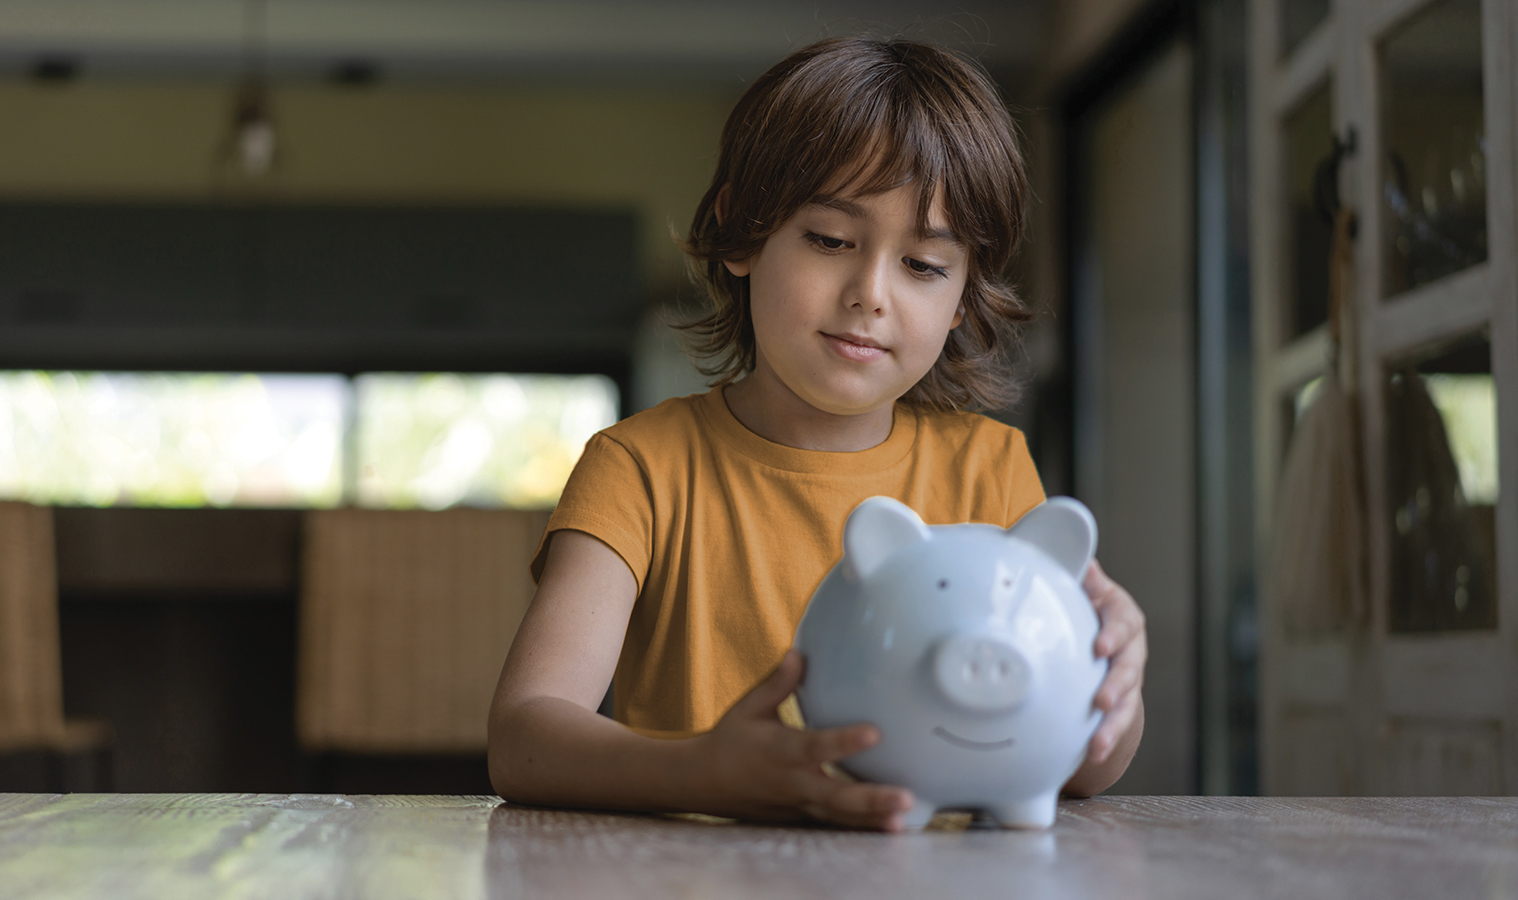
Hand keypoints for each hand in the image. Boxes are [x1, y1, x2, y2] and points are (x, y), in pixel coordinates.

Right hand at [691, 650, 914, 830]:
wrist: (704, 782)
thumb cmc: (730, 739)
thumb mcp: (749, 708)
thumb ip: (778, 684)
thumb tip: (799, 653)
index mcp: (780, 751)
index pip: (816, 746)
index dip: (844, 741)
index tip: (875, 733)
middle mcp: (792, 782)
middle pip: (835, 796)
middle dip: (870, 799)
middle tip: (904, 798)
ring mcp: (797, 805)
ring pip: (838, 817)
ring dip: (870, 820)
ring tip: (901, 822)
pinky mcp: (801, 817)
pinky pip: (833, 825)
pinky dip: (860, 828)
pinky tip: (890, 828)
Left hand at [1084, 558, 1145, 765]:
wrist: (1096, 633)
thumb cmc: (1083, 603)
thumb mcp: (1083, 584)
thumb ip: (1080, 572)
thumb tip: (1075, 547)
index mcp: (1120, 614)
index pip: (1123, 621)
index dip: (1114, 634)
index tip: (1100, 647)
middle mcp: (1130, 647)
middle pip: (1130, 667)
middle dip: (1117, 685)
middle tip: (1101, 701)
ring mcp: (1127, 678)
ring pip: (1127, 702)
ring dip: (1113, 724)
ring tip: (1097, 746)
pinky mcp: (1120, 703)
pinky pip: (1117, 723)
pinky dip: (1106, 738)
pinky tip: (1092, 755)